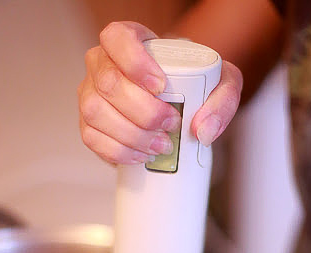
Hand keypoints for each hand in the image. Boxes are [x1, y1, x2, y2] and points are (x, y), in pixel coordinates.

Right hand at [78, 21, 242, 164]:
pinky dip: (118, 152)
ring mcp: (89, 94)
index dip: (135, 63)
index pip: (117, 39)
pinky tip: (140, 155)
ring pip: (96, 113)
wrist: (178, 104)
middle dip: (142, 111)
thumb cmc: (192, 85)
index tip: (161, 86)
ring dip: (131, 135)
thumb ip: (223, 99)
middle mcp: (101, 64)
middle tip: (170, 125)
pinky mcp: (87, 124)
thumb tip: (202, 130)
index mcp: (125, 40)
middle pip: (108, 84)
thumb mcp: (220, 82)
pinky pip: (92, 139)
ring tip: (160, 145)